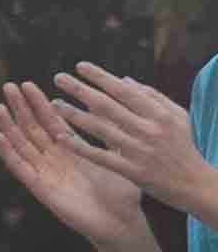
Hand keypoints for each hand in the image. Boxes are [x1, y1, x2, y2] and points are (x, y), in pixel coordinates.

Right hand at [4, 81, 157, 249]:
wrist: (122, 224)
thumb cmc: (124, 195)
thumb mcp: (119, 158)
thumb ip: (110, 136)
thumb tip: (108, 110)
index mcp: (72, 150)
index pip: (51, 122)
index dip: (39, 104)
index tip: (28, 85)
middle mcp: (56, 158)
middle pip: (32, 129)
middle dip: (21, 108)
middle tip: (10, 86)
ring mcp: (46, 173)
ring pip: (22, 145)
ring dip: (9, 126)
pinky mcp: (41, 188)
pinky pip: (20, 168)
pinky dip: (8, 152)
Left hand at [54, 63, 217, 219]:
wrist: (197, 185)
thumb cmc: (185, 146)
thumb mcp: (177, 117)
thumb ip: (152, 97)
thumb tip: (124, 80)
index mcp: (159, 115)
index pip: (124, 91)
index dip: (100, 77)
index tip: (80, 66)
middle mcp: (148, 131)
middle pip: (107, 106)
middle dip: (80, 90)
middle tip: (58, 78)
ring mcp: (139, 151)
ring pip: (100, 129)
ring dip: (75, 115)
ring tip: (54, 103)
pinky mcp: (133, 171)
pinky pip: (101, 156)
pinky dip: (80, 147)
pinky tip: (62, 137)